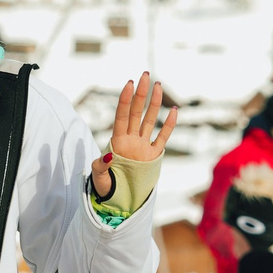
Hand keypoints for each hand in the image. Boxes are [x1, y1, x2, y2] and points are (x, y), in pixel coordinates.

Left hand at [91, 73, 178, 197]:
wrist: (118, 197)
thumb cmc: (105, 186)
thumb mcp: (98, 178)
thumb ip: (101, 167)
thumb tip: (108, 156)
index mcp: (116, 142)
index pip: (121, 116)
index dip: (124, 100)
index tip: (129, 84)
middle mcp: (130, 139)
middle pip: (136, 112)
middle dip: (141, 93)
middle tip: (145, 75)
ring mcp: (142, 146)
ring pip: (150, 120)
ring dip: (154, 103)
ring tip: (158, 85)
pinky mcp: (153, 156)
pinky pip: (162, 137)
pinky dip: (169, 125)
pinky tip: (174, 110)